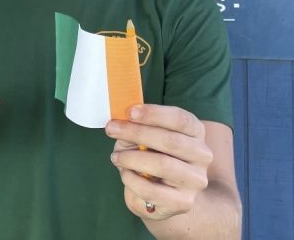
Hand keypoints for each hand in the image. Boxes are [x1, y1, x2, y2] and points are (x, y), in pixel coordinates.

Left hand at [106, 105, 212, 220]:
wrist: (167, 193)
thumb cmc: (153, 154)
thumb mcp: (145, 135)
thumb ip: (136, 126)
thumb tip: (120, 122)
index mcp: (195, 131)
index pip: (179, 118)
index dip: (154, 114)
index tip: (130, 112)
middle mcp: (202, 154)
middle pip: (171, 140)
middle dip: (136, 133)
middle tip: (112, 129)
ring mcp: (195, 180)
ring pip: (163, 165)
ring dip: (132, 158)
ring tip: (116, 156)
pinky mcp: (184, 202)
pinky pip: (152, 190)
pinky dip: (132, 180)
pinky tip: (125, 173)